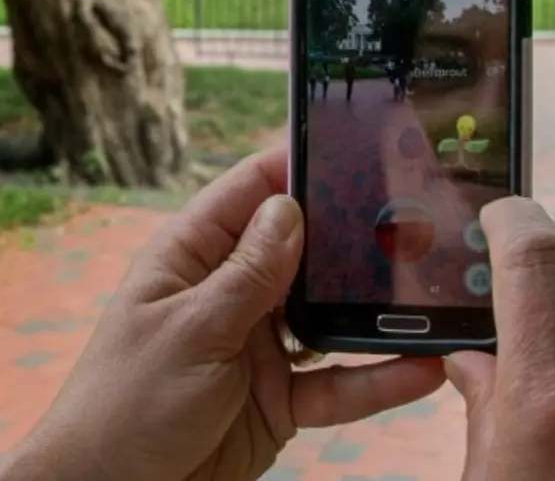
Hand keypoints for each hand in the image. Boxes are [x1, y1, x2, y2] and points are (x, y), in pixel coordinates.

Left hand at [0, 147, 444, 480]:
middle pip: (305, 250)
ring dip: (375, 309)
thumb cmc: (124, 407)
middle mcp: (232, 293)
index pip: (252, 192)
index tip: (356, 147)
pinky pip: (341, 383)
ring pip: (332, 315)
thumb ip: (247, 274)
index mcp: (194, 258)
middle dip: (356, 237)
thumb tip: (292, 208)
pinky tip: (421, 369)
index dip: (299, 165)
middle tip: (417, 220)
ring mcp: (262, 345)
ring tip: (430, 293)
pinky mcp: (284, 398)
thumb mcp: (190, 332)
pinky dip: (380, 379)